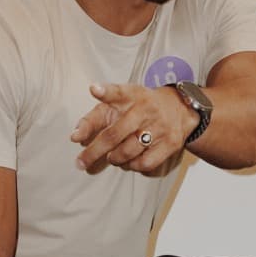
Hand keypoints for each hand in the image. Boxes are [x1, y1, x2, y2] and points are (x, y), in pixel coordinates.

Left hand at [71, 82, 196, 174]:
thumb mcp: (117, 106)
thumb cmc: (139, 108)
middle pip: (114, 134)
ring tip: (112, 157)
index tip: (94, 89)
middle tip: (81, 162)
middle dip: (94, 151)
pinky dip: (132, 166)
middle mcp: (145, 109)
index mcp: (131, 96)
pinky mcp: (170, 143)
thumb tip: (75, 138)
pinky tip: (129, 162)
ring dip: (115, 159)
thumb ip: (93, 119)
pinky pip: (145, 163)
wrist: (180, 108)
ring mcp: (159, 127)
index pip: (118, 92)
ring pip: (128, 152)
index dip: (105, 91)